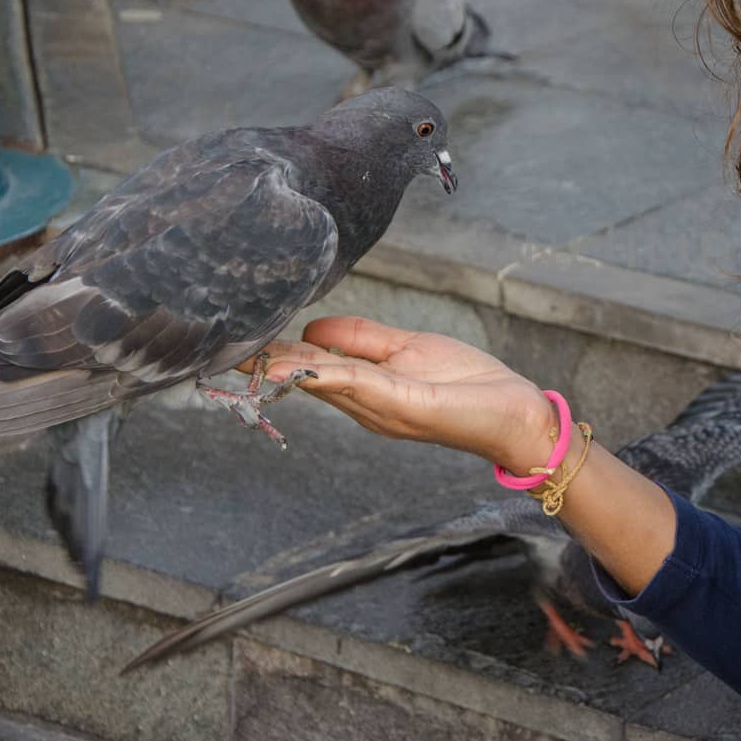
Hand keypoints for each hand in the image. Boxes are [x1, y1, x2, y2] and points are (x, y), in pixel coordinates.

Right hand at [245, 317, 554, 469]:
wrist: (514, 412)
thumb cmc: (468, 383)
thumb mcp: (408, 349)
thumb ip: (363, 339)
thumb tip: (315, 329)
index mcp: (366, 390)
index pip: (312, 366)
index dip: (276, 354)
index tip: (239, 339)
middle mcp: (367, 406)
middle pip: (310, 378)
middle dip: (269, 364)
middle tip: (225, 347)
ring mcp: (384, 409)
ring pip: (327, 381)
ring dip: (288, 368)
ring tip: (250, 355)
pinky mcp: (406, 405)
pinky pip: (362, 384)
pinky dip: (330, 373)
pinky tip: (303, 363)